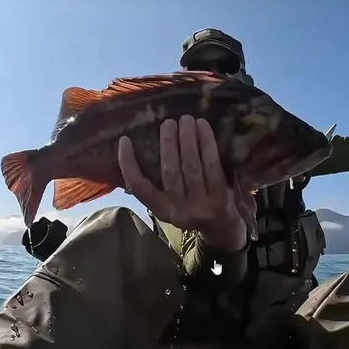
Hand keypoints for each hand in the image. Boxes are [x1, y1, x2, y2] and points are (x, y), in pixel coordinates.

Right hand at [118, 115, 246, 251]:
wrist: (223, 229)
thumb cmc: (193, 206)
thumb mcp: (171, 201)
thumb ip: (158, 182)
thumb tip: (144, 143)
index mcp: (161, 210)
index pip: (139, 188)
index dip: (128, 164)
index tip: (125, 140)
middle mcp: (179, 211)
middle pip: (170, 173)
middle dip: (168, 144)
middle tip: (168, 122)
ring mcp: (201, 205)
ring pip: (191, 167)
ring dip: (187, 139)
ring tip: (186, 120)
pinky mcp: (220, 197)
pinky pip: (211, 165)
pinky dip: (206, 143)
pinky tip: (203, 126)